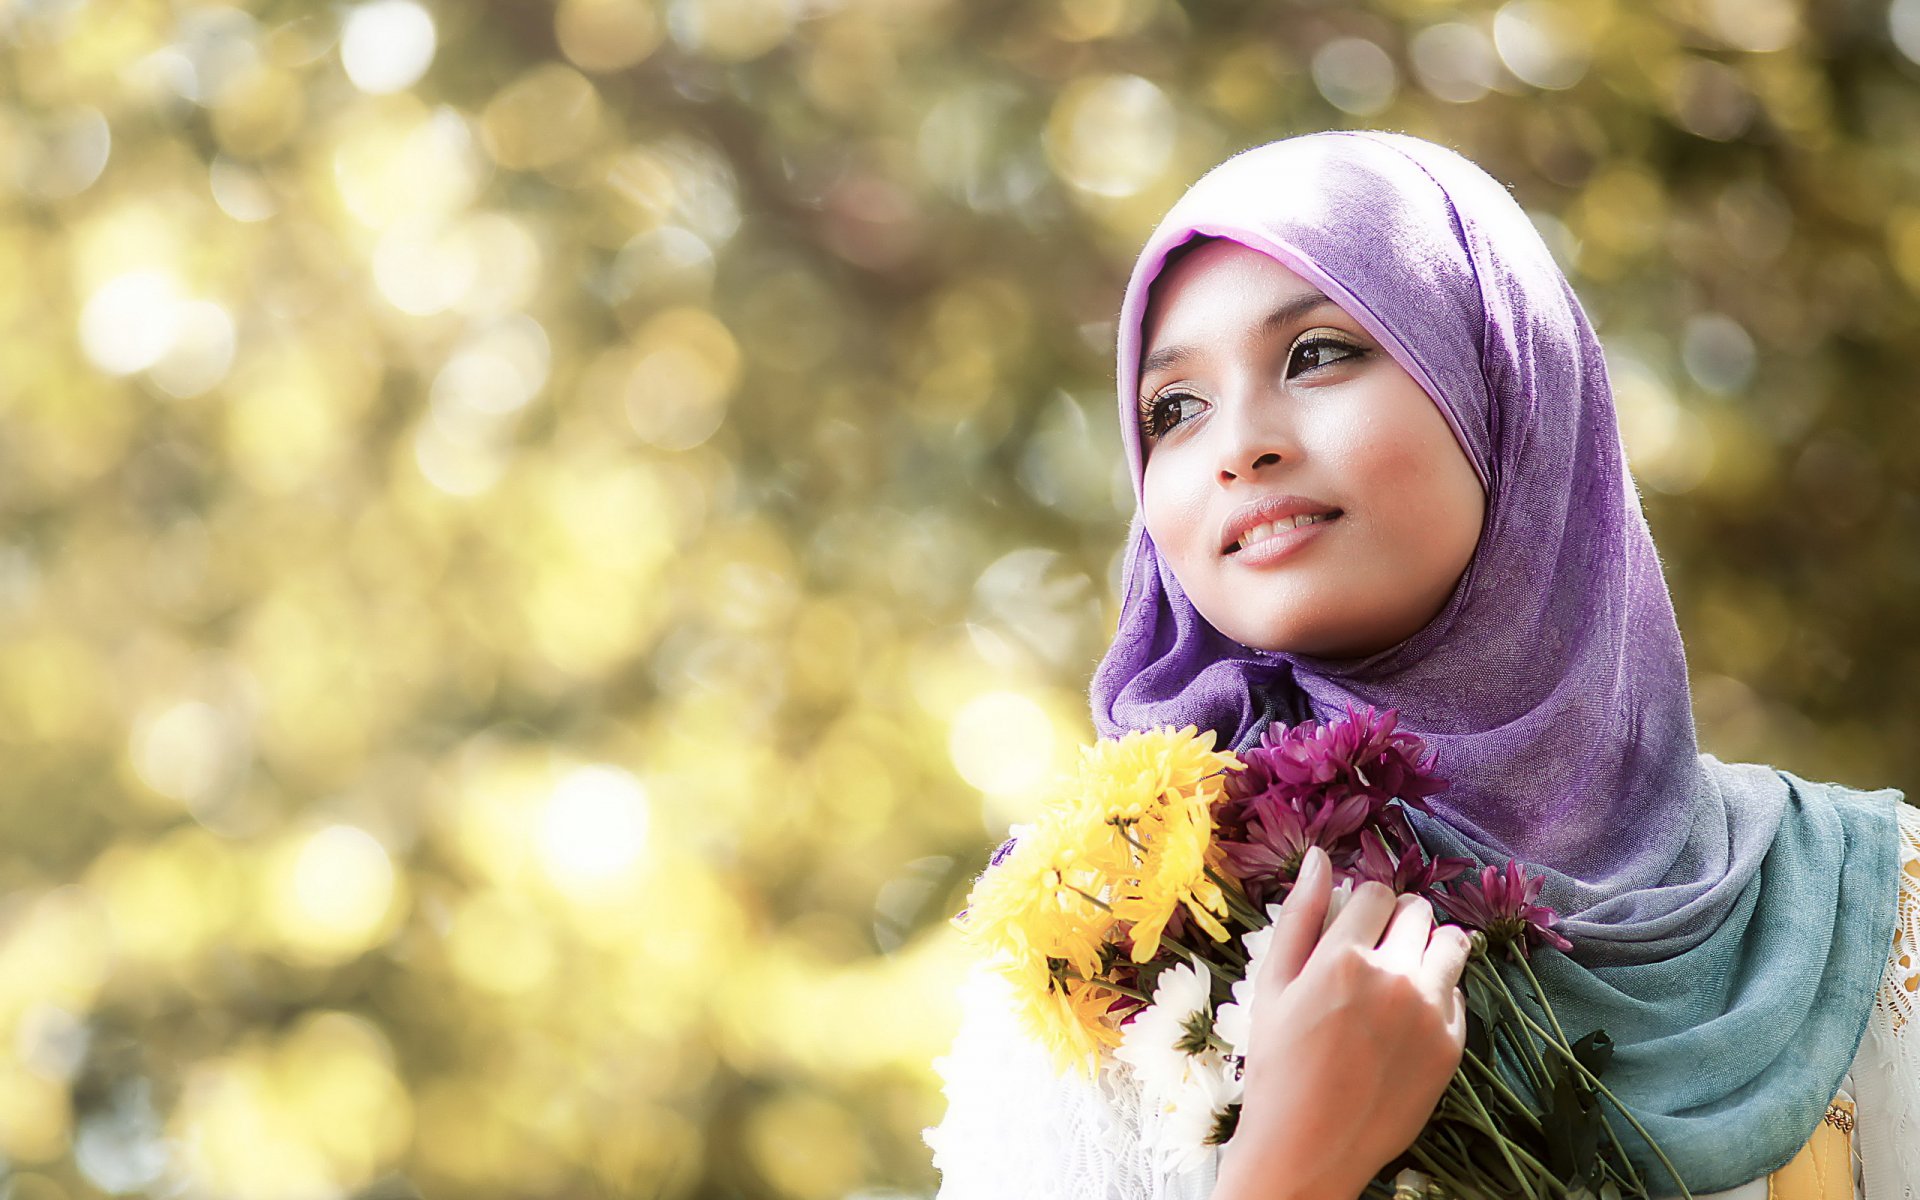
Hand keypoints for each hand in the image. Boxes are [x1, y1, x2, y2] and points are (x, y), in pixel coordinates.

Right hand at [1212, 845, 1470, 1199]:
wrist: (1309, 1145)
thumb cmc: (1277, 1064)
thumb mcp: (1272, 985)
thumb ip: (1298, 915)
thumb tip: (1317, 856)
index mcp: (1344, 956)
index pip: (1375, 891)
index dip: (1362, 905)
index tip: (1352, 928)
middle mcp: (1395, 976)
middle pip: (1418, 911)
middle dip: (1397, 921)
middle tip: (1375, 952)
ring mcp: (1429, 1013)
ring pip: (1453, 944)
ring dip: (1430, 946)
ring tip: (1404, 972)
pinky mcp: (1451, 1046)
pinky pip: (1460, 994)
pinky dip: (1438, 994)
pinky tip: (1406, 1019)